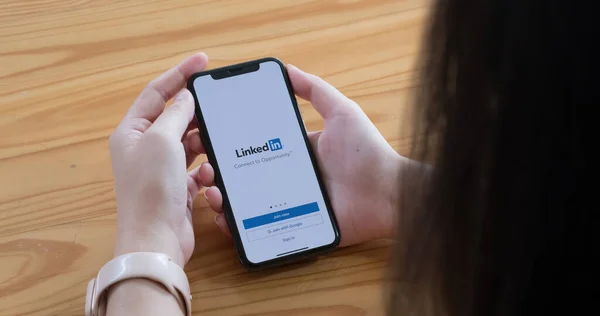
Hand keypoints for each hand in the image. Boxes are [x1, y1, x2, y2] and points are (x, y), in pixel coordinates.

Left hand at [109, 53, 207, 266]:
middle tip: (218, 108)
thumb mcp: (162, 140)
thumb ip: (176, 114)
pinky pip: (198, 168)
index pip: (156, 93)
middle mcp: (144, 148)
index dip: (179, 74)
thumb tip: (187, 98)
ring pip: (190, 144)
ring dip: (204, 145)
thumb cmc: (151, 189)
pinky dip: (207, 170)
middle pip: (176, 118)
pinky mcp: (178, 187)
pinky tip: (210, 177)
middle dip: (197, 115)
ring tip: (214, 147)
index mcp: (132, 132)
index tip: (203, 61)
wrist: (156, 239)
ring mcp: (162, 169)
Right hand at [201, 65, 403, 246]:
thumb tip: (286, 68)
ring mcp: (287, 204)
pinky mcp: (292, 227)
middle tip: (203, 169)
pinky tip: (224, 219)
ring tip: (211, 193)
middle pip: (243, 176)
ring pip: (244, 204)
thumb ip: (316, 90)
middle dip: (218, 173)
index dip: (229, 146)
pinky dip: (237, 228)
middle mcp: (286, 177)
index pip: (253, 148)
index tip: (206, 139)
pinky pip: (257, 230)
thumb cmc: (367, 152)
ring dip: (222, 199)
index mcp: (293, 152)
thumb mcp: (341, 112)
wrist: (388, 194)